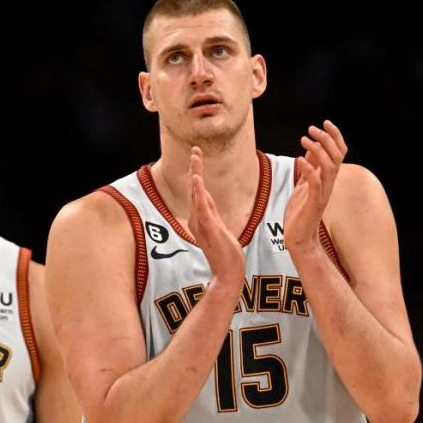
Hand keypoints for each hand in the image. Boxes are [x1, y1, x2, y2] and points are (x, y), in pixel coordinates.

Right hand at [186, 146, 243, 285]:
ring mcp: (201, 223)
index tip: (197, 157)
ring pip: (196, 194)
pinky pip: (201, 206)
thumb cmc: (225, 255)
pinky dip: (197, 191)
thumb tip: (207, 201)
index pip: (197, 192)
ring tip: (195, 156)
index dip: (197, 174)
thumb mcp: (219, 230)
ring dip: (196, 173)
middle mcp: (196, 219)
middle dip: (195, 168)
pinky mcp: (207, 227)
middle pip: (194, 189)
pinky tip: (196, 178)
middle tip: (195, 149)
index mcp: (199, 219)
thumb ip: (211, 215)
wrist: (228, 273)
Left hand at [286, 120, 347, 253]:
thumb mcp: (304, 185)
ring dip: (318, 151)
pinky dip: (309, 169)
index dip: (335, 136)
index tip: (325, 122)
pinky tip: (300, 160)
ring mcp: (323, 193)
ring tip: (305, 141)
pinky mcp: (314, 202)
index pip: (339, 153)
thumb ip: (309, 169)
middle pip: (337, 156)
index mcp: (327, 179)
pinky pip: (316, 183)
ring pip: (329, 167)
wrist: (298, 237)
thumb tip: (310, 150)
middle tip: (312, 129)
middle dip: (326, 139)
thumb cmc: (300, 212)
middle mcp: (329, 184)